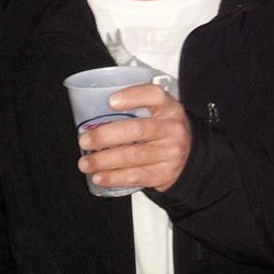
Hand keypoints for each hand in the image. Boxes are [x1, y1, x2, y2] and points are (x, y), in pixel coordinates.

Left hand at [76, 83, 190, 192]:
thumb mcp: (160, 113)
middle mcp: (172, 130)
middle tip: (84, 140)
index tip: (110, 101)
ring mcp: (169, 153)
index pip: (155, 96)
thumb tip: (95, 110)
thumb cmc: (165, 132)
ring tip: (85, 162)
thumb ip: (138, 108)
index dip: (133, 96)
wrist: (189, 159)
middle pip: (137, 130)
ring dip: (103, 160)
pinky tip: (99, 177)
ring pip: (132, 156)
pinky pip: (135, 176)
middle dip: (105, 135)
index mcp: (170, 109)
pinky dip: (113, 178)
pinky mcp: (163, 174)